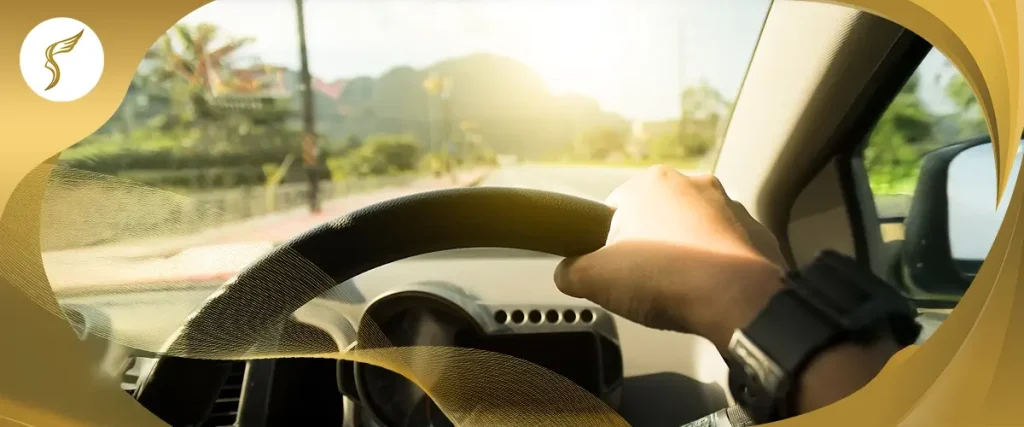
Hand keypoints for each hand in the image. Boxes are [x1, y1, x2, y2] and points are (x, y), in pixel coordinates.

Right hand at [553, 165, 786, 349]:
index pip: (615, 208)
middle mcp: (692, 183)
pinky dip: (716, 266)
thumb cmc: (664, 278)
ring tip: (678, 289)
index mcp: (651, 182)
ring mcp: (730, 205)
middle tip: (644, 281)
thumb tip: (567, 274)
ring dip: (684, 253)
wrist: (737, 300)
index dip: (608, 242)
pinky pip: (725, 248)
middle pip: (656, 216)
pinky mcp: (756, 231)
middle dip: (649, 245)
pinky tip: (708, 291)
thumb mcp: (595, 280)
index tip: (613, 268)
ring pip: (692, 230)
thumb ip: (570, 272)